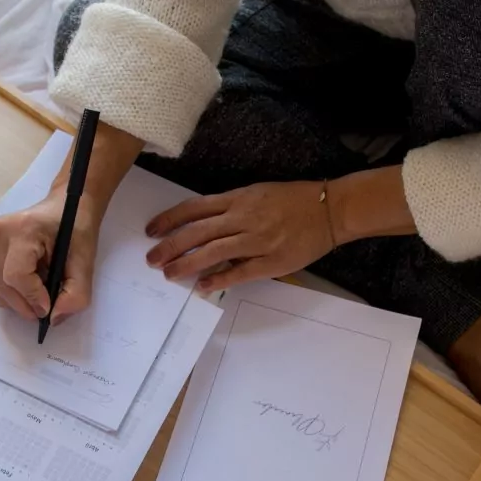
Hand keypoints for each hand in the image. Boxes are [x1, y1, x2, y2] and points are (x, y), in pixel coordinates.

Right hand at [0, 191, 98, 322]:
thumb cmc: (77, 227)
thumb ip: (76, 293)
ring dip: (22, 299)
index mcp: (22, 229)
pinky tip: (34, 280)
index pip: (16, 275)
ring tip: (43, 288)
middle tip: (49, 307)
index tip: (50, 307)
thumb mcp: (86, 261)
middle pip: (4, 286)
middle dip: (27, 304)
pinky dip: (17, 291)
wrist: (66, 205)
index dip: (32, 297)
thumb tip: (54, 319)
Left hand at [145, 181, 334, 292]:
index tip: (151, 231)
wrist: (329, 209)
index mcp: (238, 199)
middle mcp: (243, 218)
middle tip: (152, 259)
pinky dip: (219, 279)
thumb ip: (231, 207)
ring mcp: (258, 240)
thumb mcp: (257, 193)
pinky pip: (240, 272)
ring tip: (169, 274)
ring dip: (187, 263)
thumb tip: (202, 225)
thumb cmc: (293, 200)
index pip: (194, 208)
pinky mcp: (272, 261)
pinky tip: (202, 286)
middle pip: (197, 232)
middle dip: (170, 246)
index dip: (169, 219)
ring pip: (213, 252)